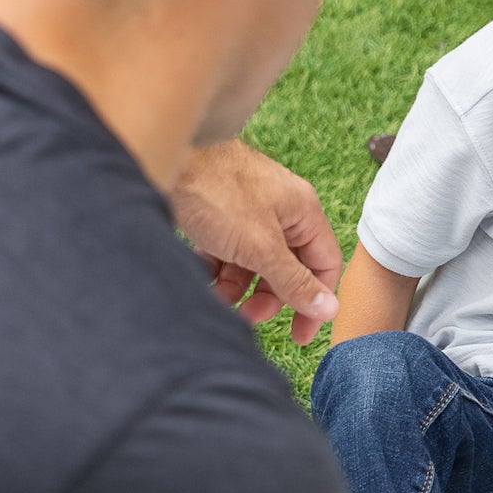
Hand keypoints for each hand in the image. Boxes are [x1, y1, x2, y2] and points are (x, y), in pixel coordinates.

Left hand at [171, 141, 341, 344]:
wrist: (163, 158)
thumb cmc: (216, 191)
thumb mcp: (260, 247)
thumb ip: (294, 281)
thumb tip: (329, 308)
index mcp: (302, 211)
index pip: (324, 264)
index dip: (315, 301)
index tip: (299, 335)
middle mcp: (280, 209)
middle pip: (287, 268)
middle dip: (268, 297)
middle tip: (246, 316)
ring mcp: (248, 211)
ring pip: (254, 262)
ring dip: (238, 287)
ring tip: (215, 298)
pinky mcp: (219, 214)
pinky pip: (228, 251)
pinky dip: (217, 269)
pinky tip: (200, 276)